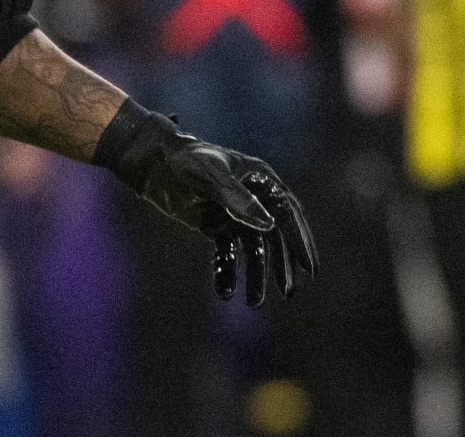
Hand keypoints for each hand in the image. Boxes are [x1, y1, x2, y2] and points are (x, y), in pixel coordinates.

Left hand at [95, 101, 316, 305]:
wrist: (155, 162)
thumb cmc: (187, 160)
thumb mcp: (212, 177)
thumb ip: (237, 199)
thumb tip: (269, 225)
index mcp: (262, 181)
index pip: (288, 214)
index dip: (300, 241)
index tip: (309, 269)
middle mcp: (254, 199)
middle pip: (275, 236)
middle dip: (282, 264)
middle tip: (288, 292)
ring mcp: (235, 214)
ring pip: (252, 249)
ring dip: (255, 275)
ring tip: (253, 303)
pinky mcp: (216, 226)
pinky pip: (227, 253)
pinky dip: (226, 272)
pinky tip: (225, 292)